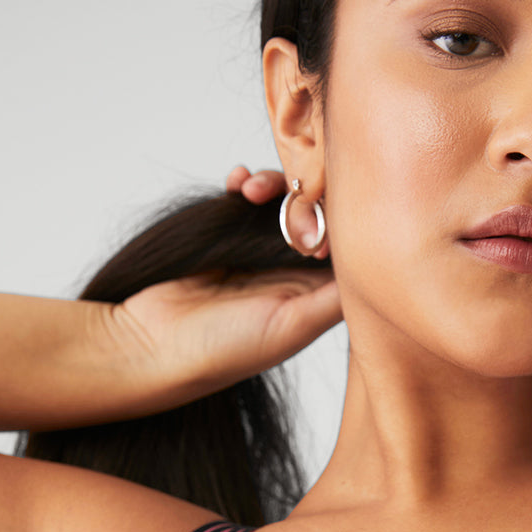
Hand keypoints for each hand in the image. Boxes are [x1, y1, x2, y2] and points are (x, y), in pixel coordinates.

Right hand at [106, 167, 340, 396]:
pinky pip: (247, 199)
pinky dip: (246, 183)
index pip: (347, 247)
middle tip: (289, 191)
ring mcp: (261, 254)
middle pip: (318, 216)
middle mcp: (293, 274)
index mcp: (315, 297)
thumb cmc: (225, 349)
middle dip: (307, 194)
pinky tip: (236, 183)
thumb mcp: (292, 326)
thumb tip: (377, 266)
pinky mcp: (229, 238)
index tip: (324, 208)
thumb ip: (334, 298)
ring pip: (284, 202)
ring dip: (274, 184)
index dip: (342, 218)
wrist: (155, 346)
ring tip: (253, 189)